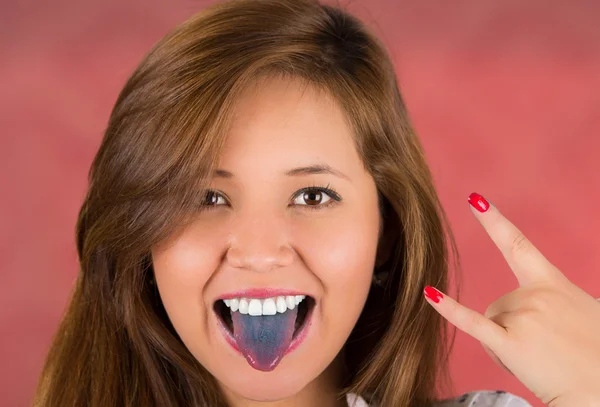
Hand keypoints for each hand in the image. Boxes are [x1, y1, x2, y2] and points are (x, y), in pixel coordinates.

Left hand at [423, 192, 599, 406]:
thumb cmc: (596, 355)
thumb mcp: (582, 313)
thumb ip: (553, 300)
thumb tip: (538, 303)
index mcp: (553, 284)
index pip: (518, 244)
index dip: (494, 221)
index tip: (475, 199)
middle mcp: (536, 295)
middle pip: (499, 306)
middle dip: (512, 331)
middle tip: (546, 351)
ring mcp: (523, 317)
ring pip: (491, 324)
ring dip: (506, 346)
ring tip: (539, 361)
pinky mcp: (512, 343)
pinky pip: (473, 323)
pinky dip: (450, 310)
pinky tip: (429, 293)